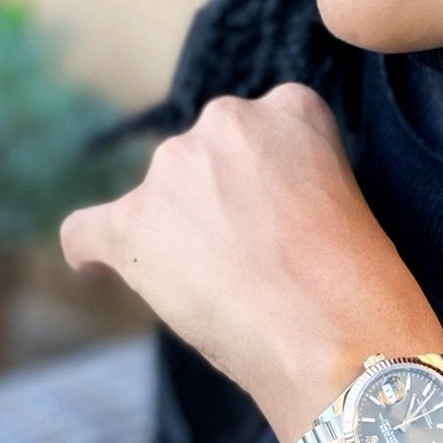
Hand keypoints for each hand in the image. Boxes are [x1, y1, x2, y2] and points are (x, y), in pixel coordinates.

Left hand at [58, 84, 442, 442]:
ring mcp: (174, 167)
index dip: (259, 180)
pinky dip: (91, 251)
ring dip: (171, 233)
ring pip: (155, 198)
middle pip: (201, 159)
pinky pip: (87, 230)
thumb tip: (240, 211)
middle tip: (245, 260)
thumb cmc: (355, 280)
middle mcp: (226, 120)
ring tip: (214, 291)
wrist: (334, 334)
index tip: (271, 216)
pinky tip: (95, 269)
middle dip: (212, 202)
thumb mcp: (343, 196)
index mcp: (289, 107)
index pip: (258, 131)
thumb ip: (291, 177)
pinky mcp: (132, 221)